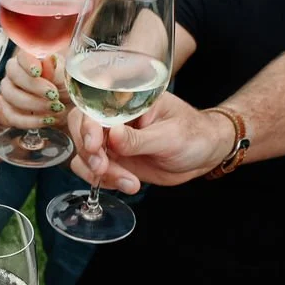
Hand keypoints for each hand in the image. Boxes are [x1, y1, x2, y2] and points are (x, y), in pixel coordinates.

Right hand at [0, 51, 69, 127]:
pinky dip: (30, 121)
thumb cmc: (64, 87)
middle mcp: (14, 74)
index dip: (28, 64)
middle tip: (54, 95)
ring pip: (10, 97)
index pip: (21, 56)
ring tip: (54, 109)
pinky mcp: (8, 111)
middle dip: (34, 87)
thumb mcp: (66, 78)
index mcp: (29, 59)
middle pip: (14, 76)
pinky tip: (46, 120)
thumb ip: (56, 69)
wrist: (65, 107)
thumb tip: (48, 58)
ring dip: (34, 105)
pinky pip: (12, 117)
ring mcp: (8, 92)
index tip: (38, 72)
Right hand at [67, 91, 234, 192]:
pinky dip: (104, 181)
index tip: (94, 145)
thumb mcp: (170, 136)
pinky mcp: (112, 159)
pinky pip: (92, 170)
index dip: (87, 125)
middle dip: (89, 152)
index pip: (95, 105)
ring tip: (128, 182)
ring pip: (83, 154)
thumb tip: (113, 134)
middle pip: (80, 129)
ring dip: (98, 172)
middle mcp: (114, 117)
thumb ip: (140, 138)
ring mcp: (111, 139)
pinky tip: (127, 184)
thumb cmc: (194, 135)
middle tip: (103, 169)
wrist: (204, 155)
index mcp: (128, 100)